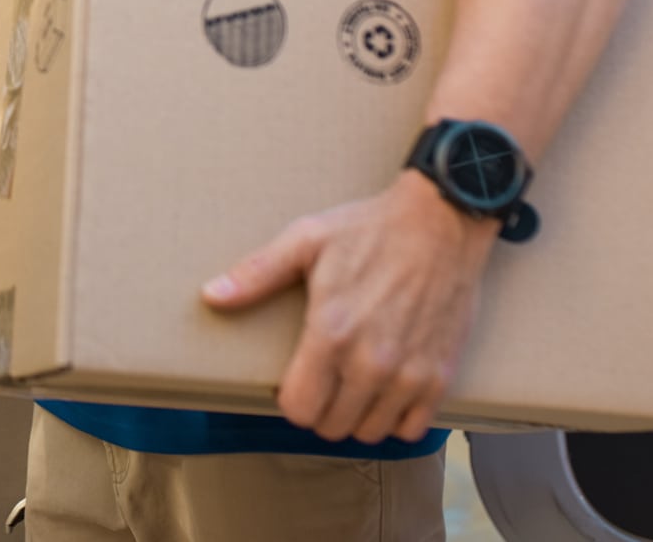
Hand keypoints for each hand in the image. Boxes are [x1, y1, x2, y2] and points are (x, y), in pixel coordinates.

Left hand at [201, 170, 497, 442]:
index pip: (299, 408)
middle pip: (332, 426)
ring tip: (354, 385)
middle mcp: (371, 362)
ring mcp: (409, 373)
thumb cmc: (369, 229)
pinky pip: (413, 428)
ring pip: (371, 432)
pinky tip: (388, 391)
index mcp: (331, 332)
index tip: (296, 379)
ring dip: (358, 415)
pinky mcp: (440, 375)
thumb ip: (257, 274)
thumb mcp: (305, 240)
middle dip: (321, 408)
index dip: (291, 399)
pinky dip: (398, 418)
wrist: (440, 221)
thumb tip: (211, 296)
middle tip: (325, 380)